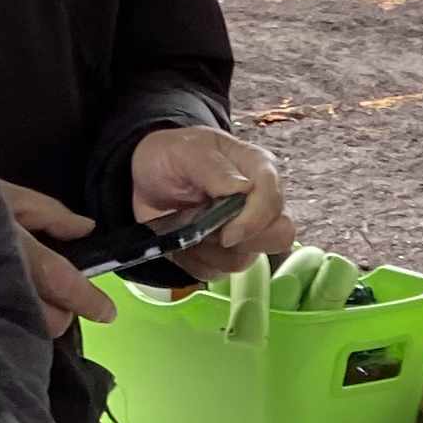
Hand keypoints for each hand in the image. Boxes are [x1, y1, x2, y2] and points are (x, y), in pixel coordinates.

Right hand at [0, 181, 112, 340]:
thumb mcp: (5, 192)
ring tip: (26, 296)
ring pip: (24, 330)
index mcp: (17, 250)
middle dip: (61, 312)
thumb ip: (50, 213)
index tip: (107, 311)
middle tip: (58, 294)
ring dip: (35, 319)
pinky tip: (2, 304)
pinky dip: (9, 321)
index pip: (64, 285)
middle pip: (49, 320)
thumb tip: (85, 229)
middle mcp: (1, 283)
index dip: (90, 302)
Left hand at [129, 124, 288, 277]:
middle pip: (278, 235)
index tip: (227, 232)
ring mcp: (244, 232)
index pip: (274, 201)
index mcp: (257, 170)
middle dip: (242, 241)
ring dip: (210, 251)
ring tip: (186, 227)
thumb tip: (244, 188)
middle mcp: (258, 203)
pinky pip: (218, 272)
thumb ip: (214, 168)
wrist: (144, 178)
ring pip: (246, 259)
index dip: (255, 221)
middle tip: (207, 230)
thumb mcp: (184, 151)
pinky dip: (195, 261)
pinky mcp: (224, 253)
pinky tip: (182, 240)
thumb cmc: (169, 155)